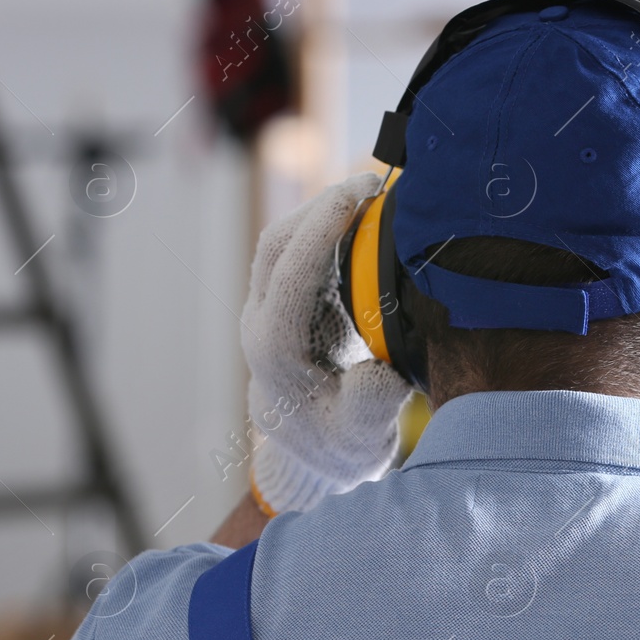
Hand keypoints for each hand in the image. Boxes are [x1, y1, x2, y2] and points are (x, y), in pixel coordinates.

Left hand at [241, 172, 412, 514]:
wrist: (312, 456)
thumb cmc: (340, 447)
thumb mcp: (362, 440)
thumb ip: (369, 407)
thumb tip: (377, 371)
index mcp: (276, 352)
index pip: (290, 275)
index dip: (321, 230)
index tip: (357, 197)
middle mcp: (262, 325)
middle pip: (276, 245)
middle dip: (320, 206)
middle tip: (373, 183)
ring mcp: (267, 311)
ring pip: (280, 243)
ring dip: (320, 212)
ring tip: (371, 193)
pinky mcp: (282, 305)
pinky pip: (295, 253)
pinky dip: (324, 228)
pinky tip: (364, 219)